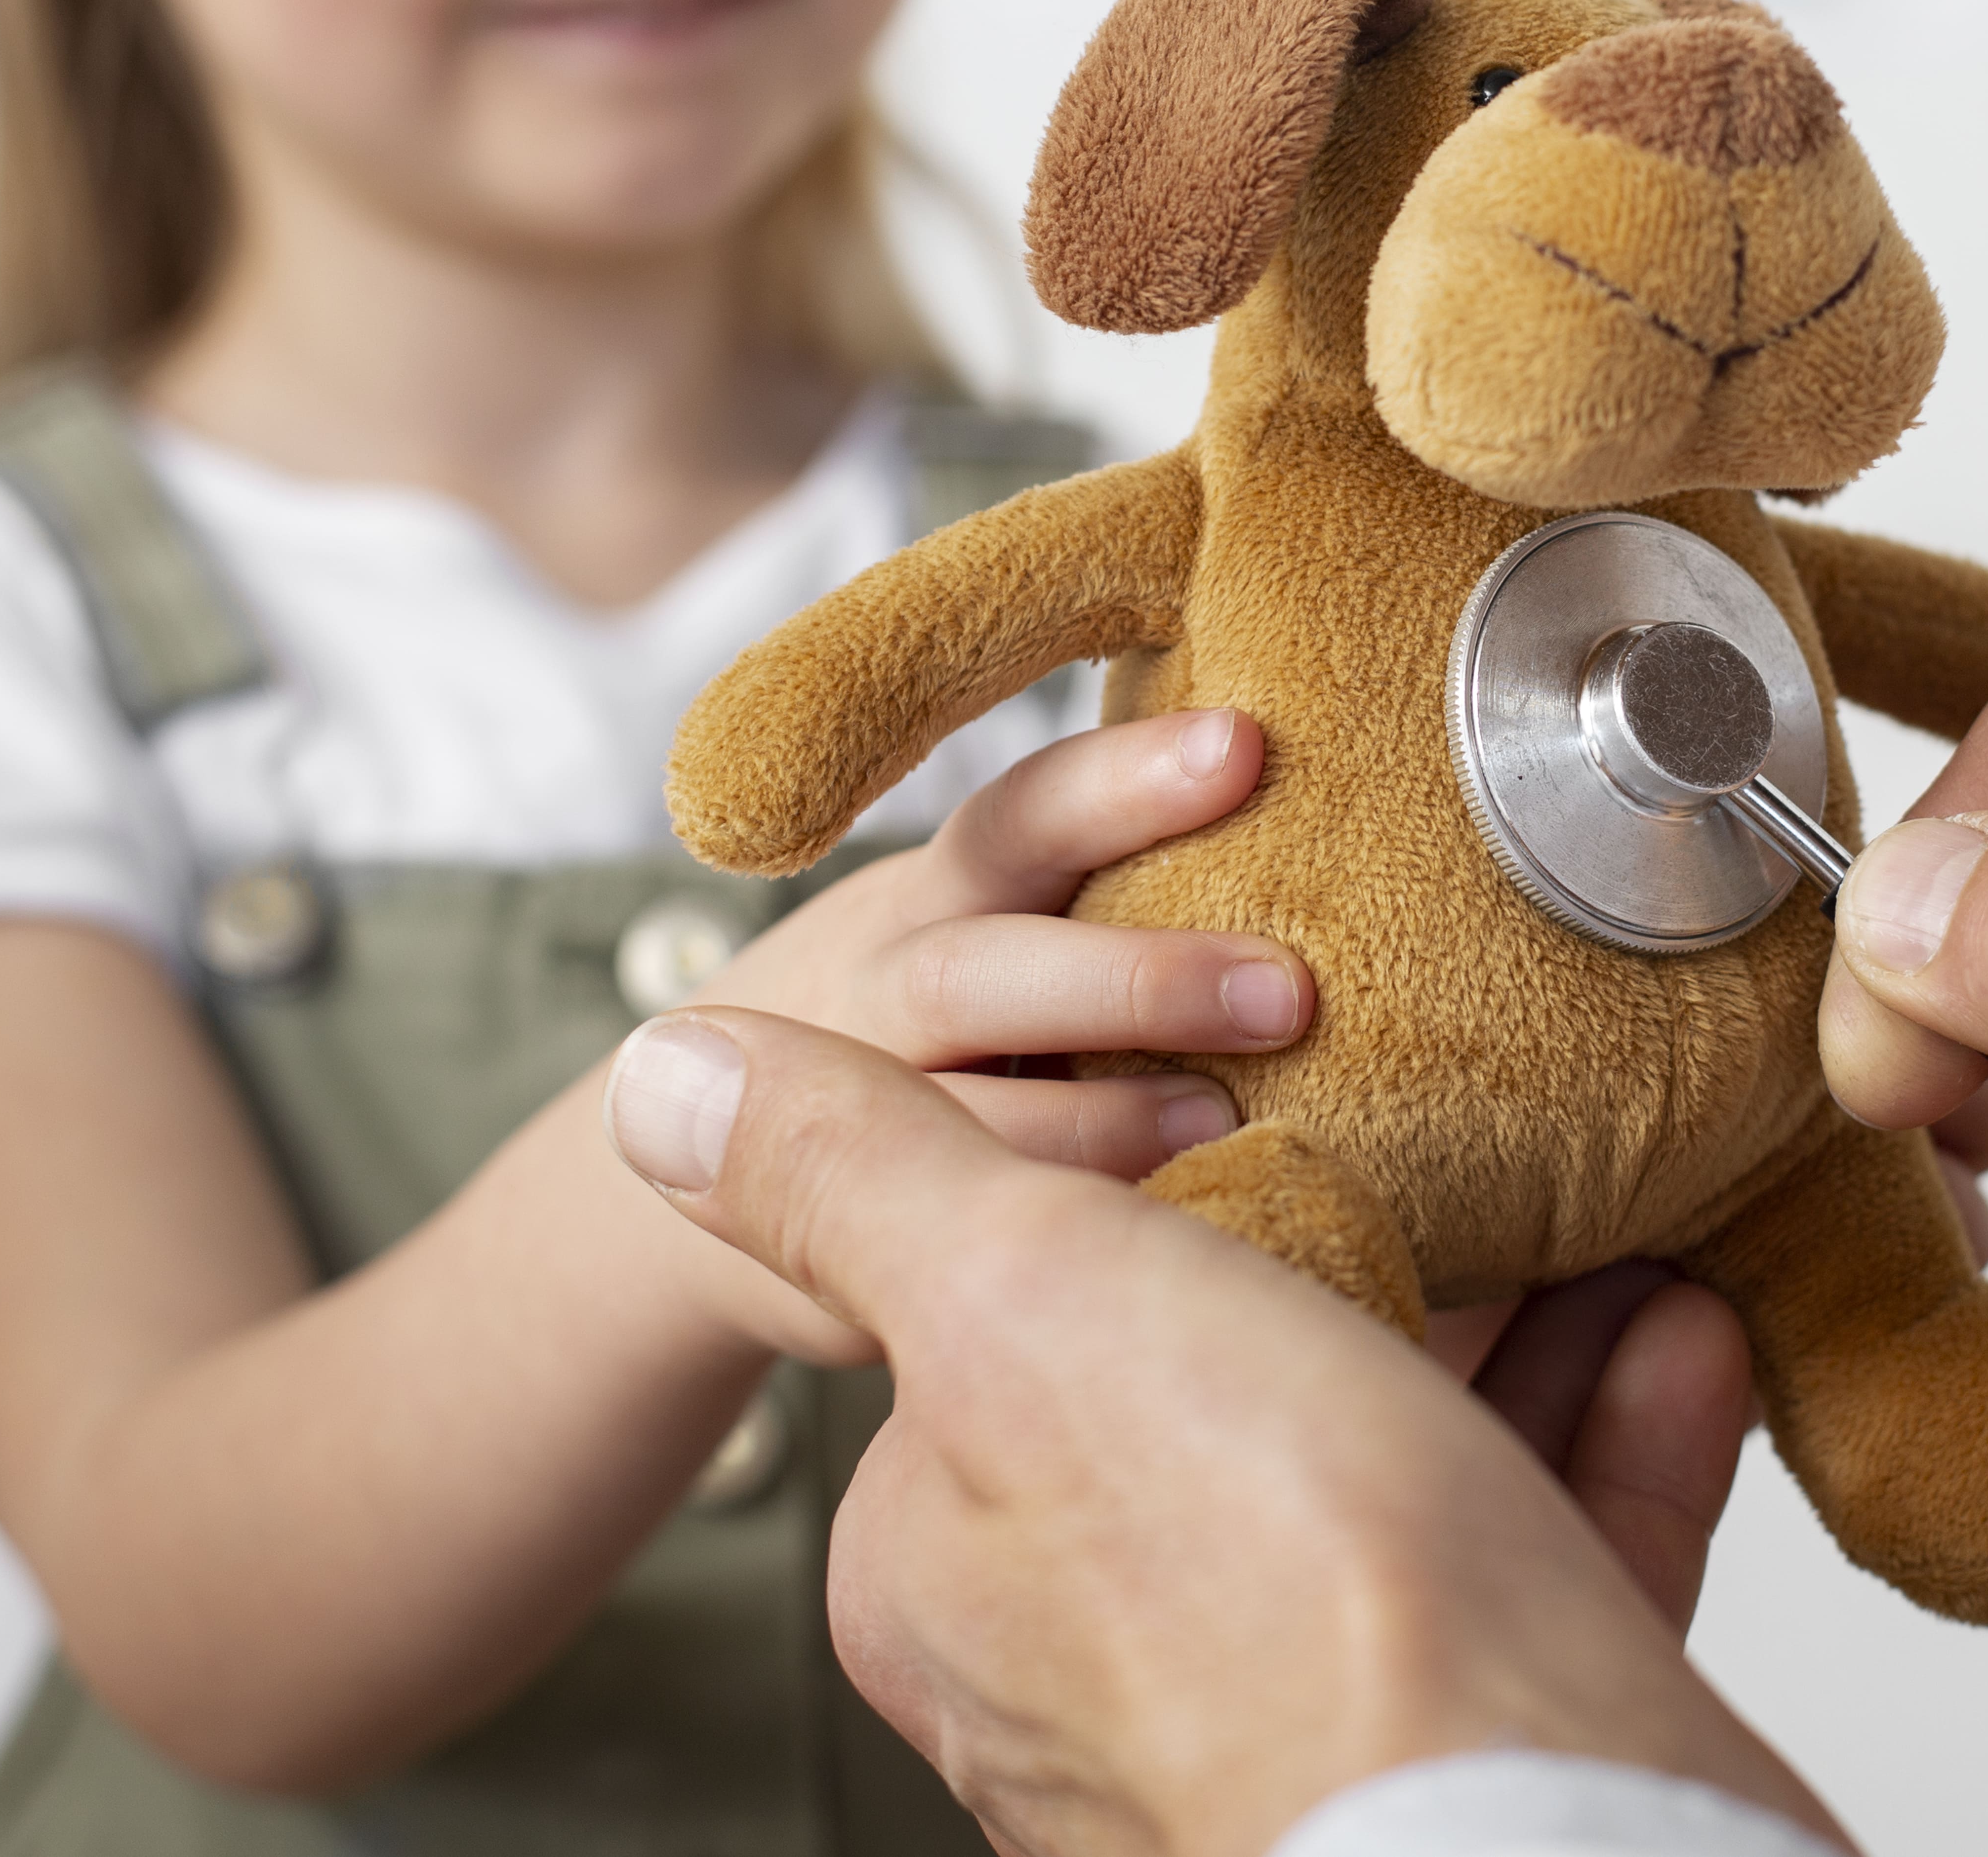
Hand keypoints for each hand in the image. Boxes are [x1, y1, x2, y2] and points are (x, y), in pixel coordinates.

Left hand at [607, 1010, 1831, 1856]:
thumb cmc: (1280, 1597)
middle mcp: (1111, 1658)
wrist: (1523, 1853)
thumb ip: (858, 1178)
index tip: (1272, 1079)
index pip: (1039, 1316)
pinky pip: (1551, 1549)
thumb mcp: (1020, 1297)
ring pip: (1415, 1464)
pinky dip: (1614, 1423)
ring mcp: (1305, 1710)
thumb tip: (674, 1081)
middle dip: (1376, 1247)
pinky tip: (1674, 1327)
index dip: (1165, 1181)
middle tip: (1477, 1128)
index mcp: (964, 1560)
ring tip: (1605, 1199)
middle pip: (1243, 1381)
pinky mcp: (1483, 1733)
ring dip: (1520, 1320)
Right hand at [617, 710, 1314, 1361]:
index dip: (1129, 778)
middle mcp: (890, 987)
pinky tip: (1176, 1243)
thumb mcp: (979, 917)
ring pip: (966, 1116)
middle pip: (989, 966)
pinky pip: (952, 1238)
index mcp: (943, 894)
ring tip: (1232, 1128)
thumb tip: (1297, 796)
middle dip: (1138, 977)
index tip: (1245, 744)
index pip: (1026, 813)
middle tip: (1289, 990)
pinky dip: (1058, 1234)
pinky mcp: (848, 1241)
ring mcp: (858, 1115)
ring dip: (1100, 1126)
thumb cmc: (925, 1012)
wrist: (690, 1147)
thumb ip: (1097, 883)